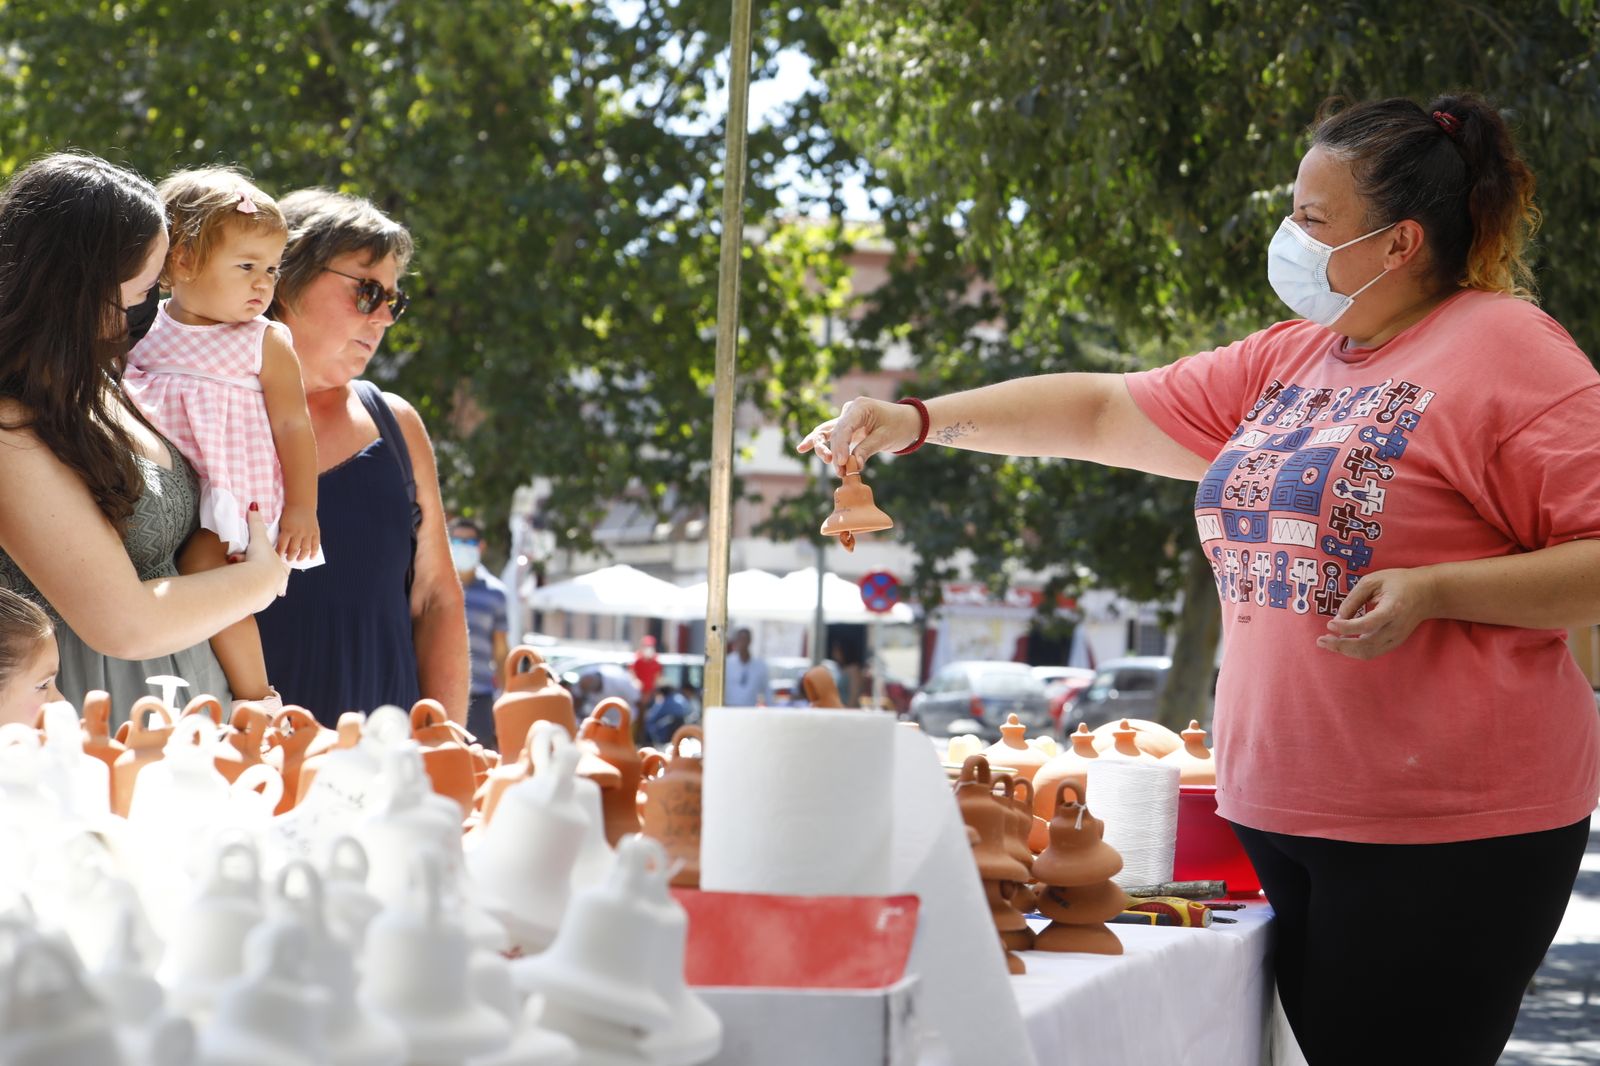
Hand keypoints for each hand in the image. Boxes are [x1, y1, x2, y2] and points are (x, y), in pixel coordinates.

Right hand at [242, 506, 290, 605]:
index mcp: (282, 566)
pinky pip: (256, 598)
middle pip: (273, 576)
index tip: (269, 560)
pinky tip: (246, 592)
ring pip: (263, 587)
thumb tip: (254, 506)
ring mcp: (270, 593)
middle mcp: (279, 581)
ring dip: (254, 582)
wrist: (255, 583)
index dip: (276, 561)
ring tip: (243, 576)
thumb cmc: (260, 560)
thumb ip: (256, 523)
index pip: (282, 563)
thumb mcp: (258, 538)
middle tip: (249, 565)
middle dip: (261, 571)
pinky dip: (251, 595)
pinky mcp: (260, 603)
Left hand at [277, 503, 320, 562]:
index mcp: (287, 530)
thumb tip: (280, 546)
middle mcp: (298, 533)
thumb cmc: (289, 512)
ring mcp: (308, 533)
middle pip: (293, 549)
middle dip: (290, 557)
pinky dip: (314, 552)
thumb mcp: (281, 522)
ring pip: (305, 549)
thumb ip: (281, 534)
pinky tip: (311, 557)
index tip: (277, 558)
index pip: (282, 546)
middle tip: (288, 560)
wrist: (301, 503)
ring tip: (298, 560)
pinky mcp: (315, 532)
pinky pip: (316, 544)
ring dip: (301, 556)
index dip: (279, 554)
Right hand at [796, 397, 920, 476]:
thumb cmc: (899, 426)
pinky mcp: (847, 428)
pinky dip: (818, 443)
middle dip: (833, 452)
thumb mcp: (885, 438)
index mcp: (860, 407)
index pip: (844, 427)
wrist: (907, 421)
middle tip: (838, 469)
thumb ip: (866, 450)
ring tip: (829, 463)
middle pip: (833, 431)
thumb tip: (852, 466)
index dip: (840, 446)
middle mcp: (850, 411)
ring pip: (826, 433)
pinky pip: (830, 435)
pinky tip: (802, 447)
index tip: (840, 463)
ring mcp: (846, 418)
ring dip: (823, 449)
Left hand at [1315, 566, 1436, 659]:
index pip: (1368, 624)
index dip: (1347, 627)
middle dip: (1340, 645)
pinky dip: (1354, 651)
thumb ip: (1354, 598)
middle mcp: (1395, 628)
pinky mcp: (1394, 642)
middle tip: (1320, 639)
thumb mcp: (1373, 581)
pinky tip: (1341, 642)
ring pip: (1368, 653)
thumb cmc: (1399, 582)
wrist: (1428, 593)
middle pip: (1365, 646)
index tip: (1330, 623)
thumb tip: (1338, 617)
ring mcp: (1396, 638)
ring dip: (1344, 651)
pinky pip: (1372, 652)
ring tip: (1326, 642)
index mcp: (1393, 609)